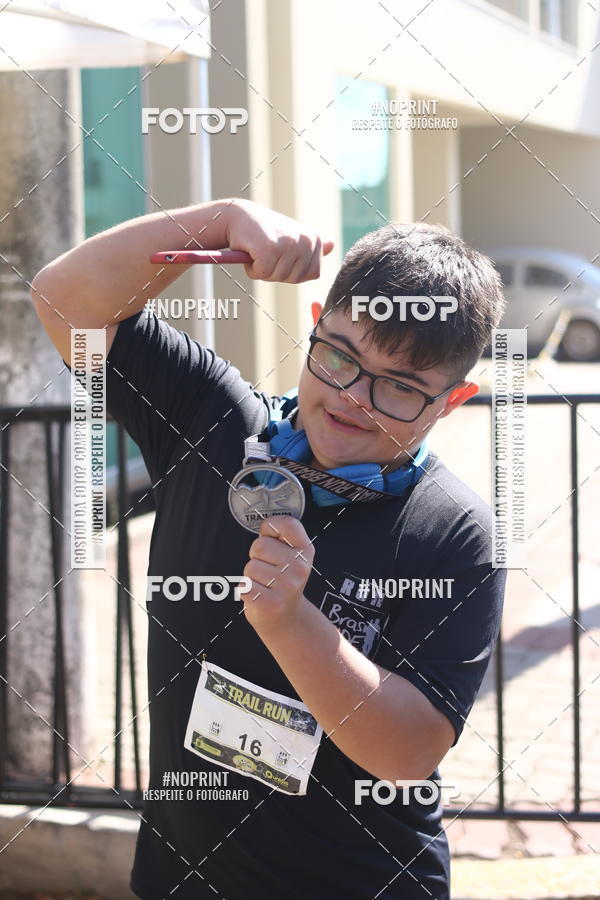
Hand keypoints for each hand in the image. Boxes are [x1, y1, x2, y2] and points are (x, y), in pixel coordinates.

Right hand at [224, 198, 333, 282]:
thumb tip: (332, 245)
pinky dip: (253, 269)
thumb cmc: (265, 231)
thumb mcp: (293, 237)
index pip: (313, 274)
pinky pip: (262, 274)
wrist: (238, 217)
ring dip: (264, 270)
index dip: (294, 271)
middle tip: (267, 252)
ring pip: (278, 277)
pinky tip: (251, 251)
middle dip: (277, 272)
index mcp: (314, 239)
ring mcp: (288, 244)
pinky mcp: (270, 249)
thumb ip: (312, 246)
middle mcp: (305, 240)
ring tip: (259, 250)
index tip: (282, 254)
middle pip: (295, 278)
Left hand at [240, 516, 314, 632]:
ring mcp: (287, 587)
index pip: (286, 523)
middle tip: (268, 570)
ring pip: (250, 567)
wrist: (287, 619)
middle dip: (256, 556)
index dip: (270, 528)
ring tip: (265, 584)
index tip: (271, 538)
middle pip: (259, 545)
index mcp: (305, 551)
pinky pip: (244, 585)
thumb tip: (265, 524)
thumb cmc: (282, 581)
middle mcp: (299, 567)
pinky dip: (246, 590)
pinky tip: (260, 595)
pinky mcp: (270, 603)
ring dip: (251, 575)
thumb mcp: (292, 556)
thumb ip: (280, 537)